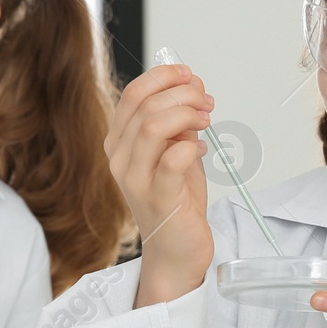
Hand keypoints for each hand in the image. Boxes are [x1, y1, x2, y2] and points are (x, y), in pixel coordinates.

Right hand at [106, 63, 215, 306]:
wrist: (176, 251)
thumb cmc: (176, 202)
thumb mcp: (177, 151)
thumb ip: (181, 121)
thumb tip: (194, 85)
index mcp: (120, 143)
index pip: (133, 94)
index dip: (164, 77)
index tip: (190, 76)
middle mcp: (120, 159)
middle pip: (146, 105)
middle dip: (183, 94)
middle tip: (206, 103)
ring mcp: (135, 180)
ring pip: (154, 126)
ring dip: (187, 115)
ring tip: (206, 122)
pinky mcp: (157, 198)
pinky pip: (172, 159)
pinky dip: (192, 146)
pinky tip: (202, 151)